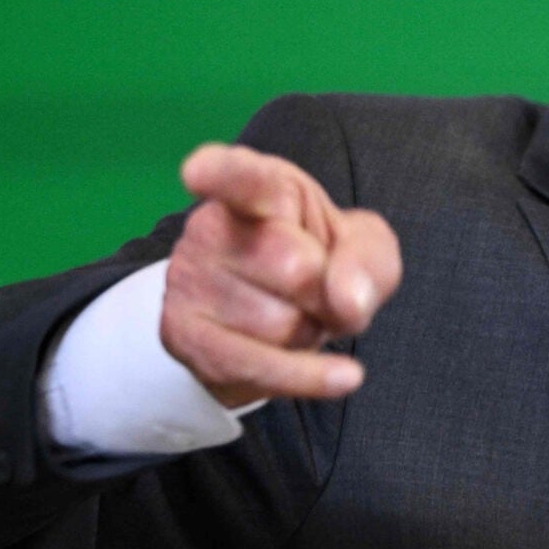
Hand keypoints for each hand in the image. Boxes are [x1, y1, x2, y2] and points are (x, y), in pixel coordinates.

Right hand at [160, 143, 401, 408]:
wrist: (279, 316)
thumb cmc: (325, 264)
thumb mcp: (366, 250)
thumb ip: (367, 261)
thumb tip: (345, 299)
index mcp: (261, 189)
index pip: (241, 177)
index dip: (222, 173)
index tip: (200, 172)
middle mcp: (211, 226)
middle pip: (294, 266)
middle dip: (326, 291)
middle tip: (319, 289)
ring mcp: (188, 280)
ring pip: (279, 323)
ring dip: (310, 331)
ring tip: (297, 315)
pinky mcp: (181, 334)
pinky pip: (255, 366)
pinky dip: (307, 377)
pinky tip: (343, 377)